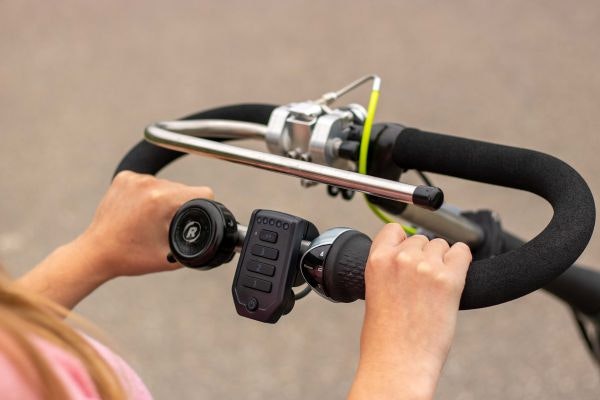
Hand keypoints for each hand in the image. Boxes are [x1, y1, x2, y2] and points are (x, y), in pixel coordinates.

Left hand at [79, 171, 213, 279]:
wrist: (96, 253)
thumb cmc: (130, 257)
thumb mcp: (172, 257)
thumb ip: (197, 246)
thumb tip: (213, 240)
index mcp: (161, 200)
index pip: (203, 191)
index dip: (205, 205)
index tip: (197, 216)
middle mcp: (148, 184)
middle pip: (184, 188)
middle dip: (181, 205)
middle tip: (167, 225)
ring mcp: (134, 178)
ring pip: (166, 184)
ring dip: (165, 199)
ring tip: (151, 219)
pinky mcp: (123, 178)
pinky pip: (149, 181)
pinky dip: (149, 194)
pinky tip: (140, 209)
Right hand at [349, 224, 471, 399]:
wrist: (398, 363)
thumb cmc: (384, 337)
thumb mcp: (374, 291)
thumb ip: (388, 268)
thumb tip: (407, 256)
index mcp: (377, 260)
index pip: (393, 229)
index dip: (402, 241)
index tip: (406, 254)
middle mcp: (401, 258)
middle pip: (421, 239)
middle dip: (423, 256)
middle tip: (422, 283)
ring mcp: (426, 267)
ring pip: (441, 246)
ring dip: (441, 261)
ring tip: (434, 288)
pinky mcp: (450, 279)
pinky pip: (463, 253)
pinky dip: (461, 261)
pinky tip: (454, 277)